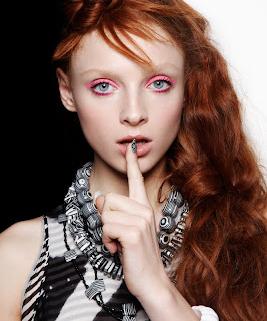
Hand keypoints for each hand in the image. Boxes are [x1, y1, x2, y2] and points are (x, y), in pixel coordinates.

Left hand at [95, 142, 167, 299]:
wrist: (151, 281)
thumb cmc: (137, 256)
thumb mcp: (124, 231)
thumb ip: (114, 212)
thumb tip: (99, 197)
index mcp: (143, 207)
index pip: (136, 180)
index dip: (131, 162)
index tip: (130, 147)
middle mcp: (144, 210)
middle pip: (109, 199)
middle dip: (105, 219)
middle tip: (116, 236)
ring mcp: (141, 220)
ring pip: (106, 213)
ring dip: (105, 232)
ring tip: (117, 244)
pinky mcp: (134, 233)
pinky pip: (107, 227)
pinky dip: (106, 241)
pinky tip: (117, 249)